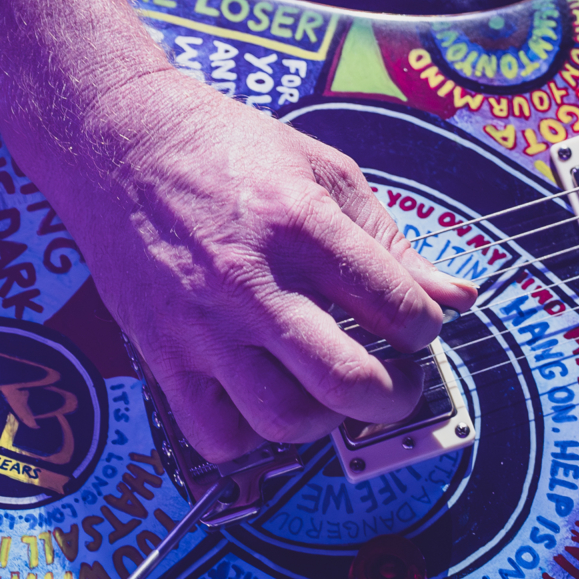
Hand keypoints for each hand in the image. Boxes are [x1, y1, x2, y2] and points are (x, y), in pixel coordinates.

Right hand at [44, 67, 476, 461]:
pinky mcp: (161, 354)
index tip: (416, 328)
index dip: (426, 330)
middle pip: (348, 381)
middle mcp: (253, 282)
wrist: (120, 141)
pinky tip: (266, 401)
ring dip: (326, 420)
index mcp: (303, 225)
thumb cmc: (230, 152)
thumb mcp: (326, 174)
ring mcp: (203, 325)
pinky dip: (252, 437)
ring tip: (330, 392)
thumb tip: (458, 298)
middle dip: (395, 395)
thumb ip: (393, 243)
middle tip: (395, 381)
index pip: (398, 309)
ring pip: (285, 420)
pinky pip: (216, 435)